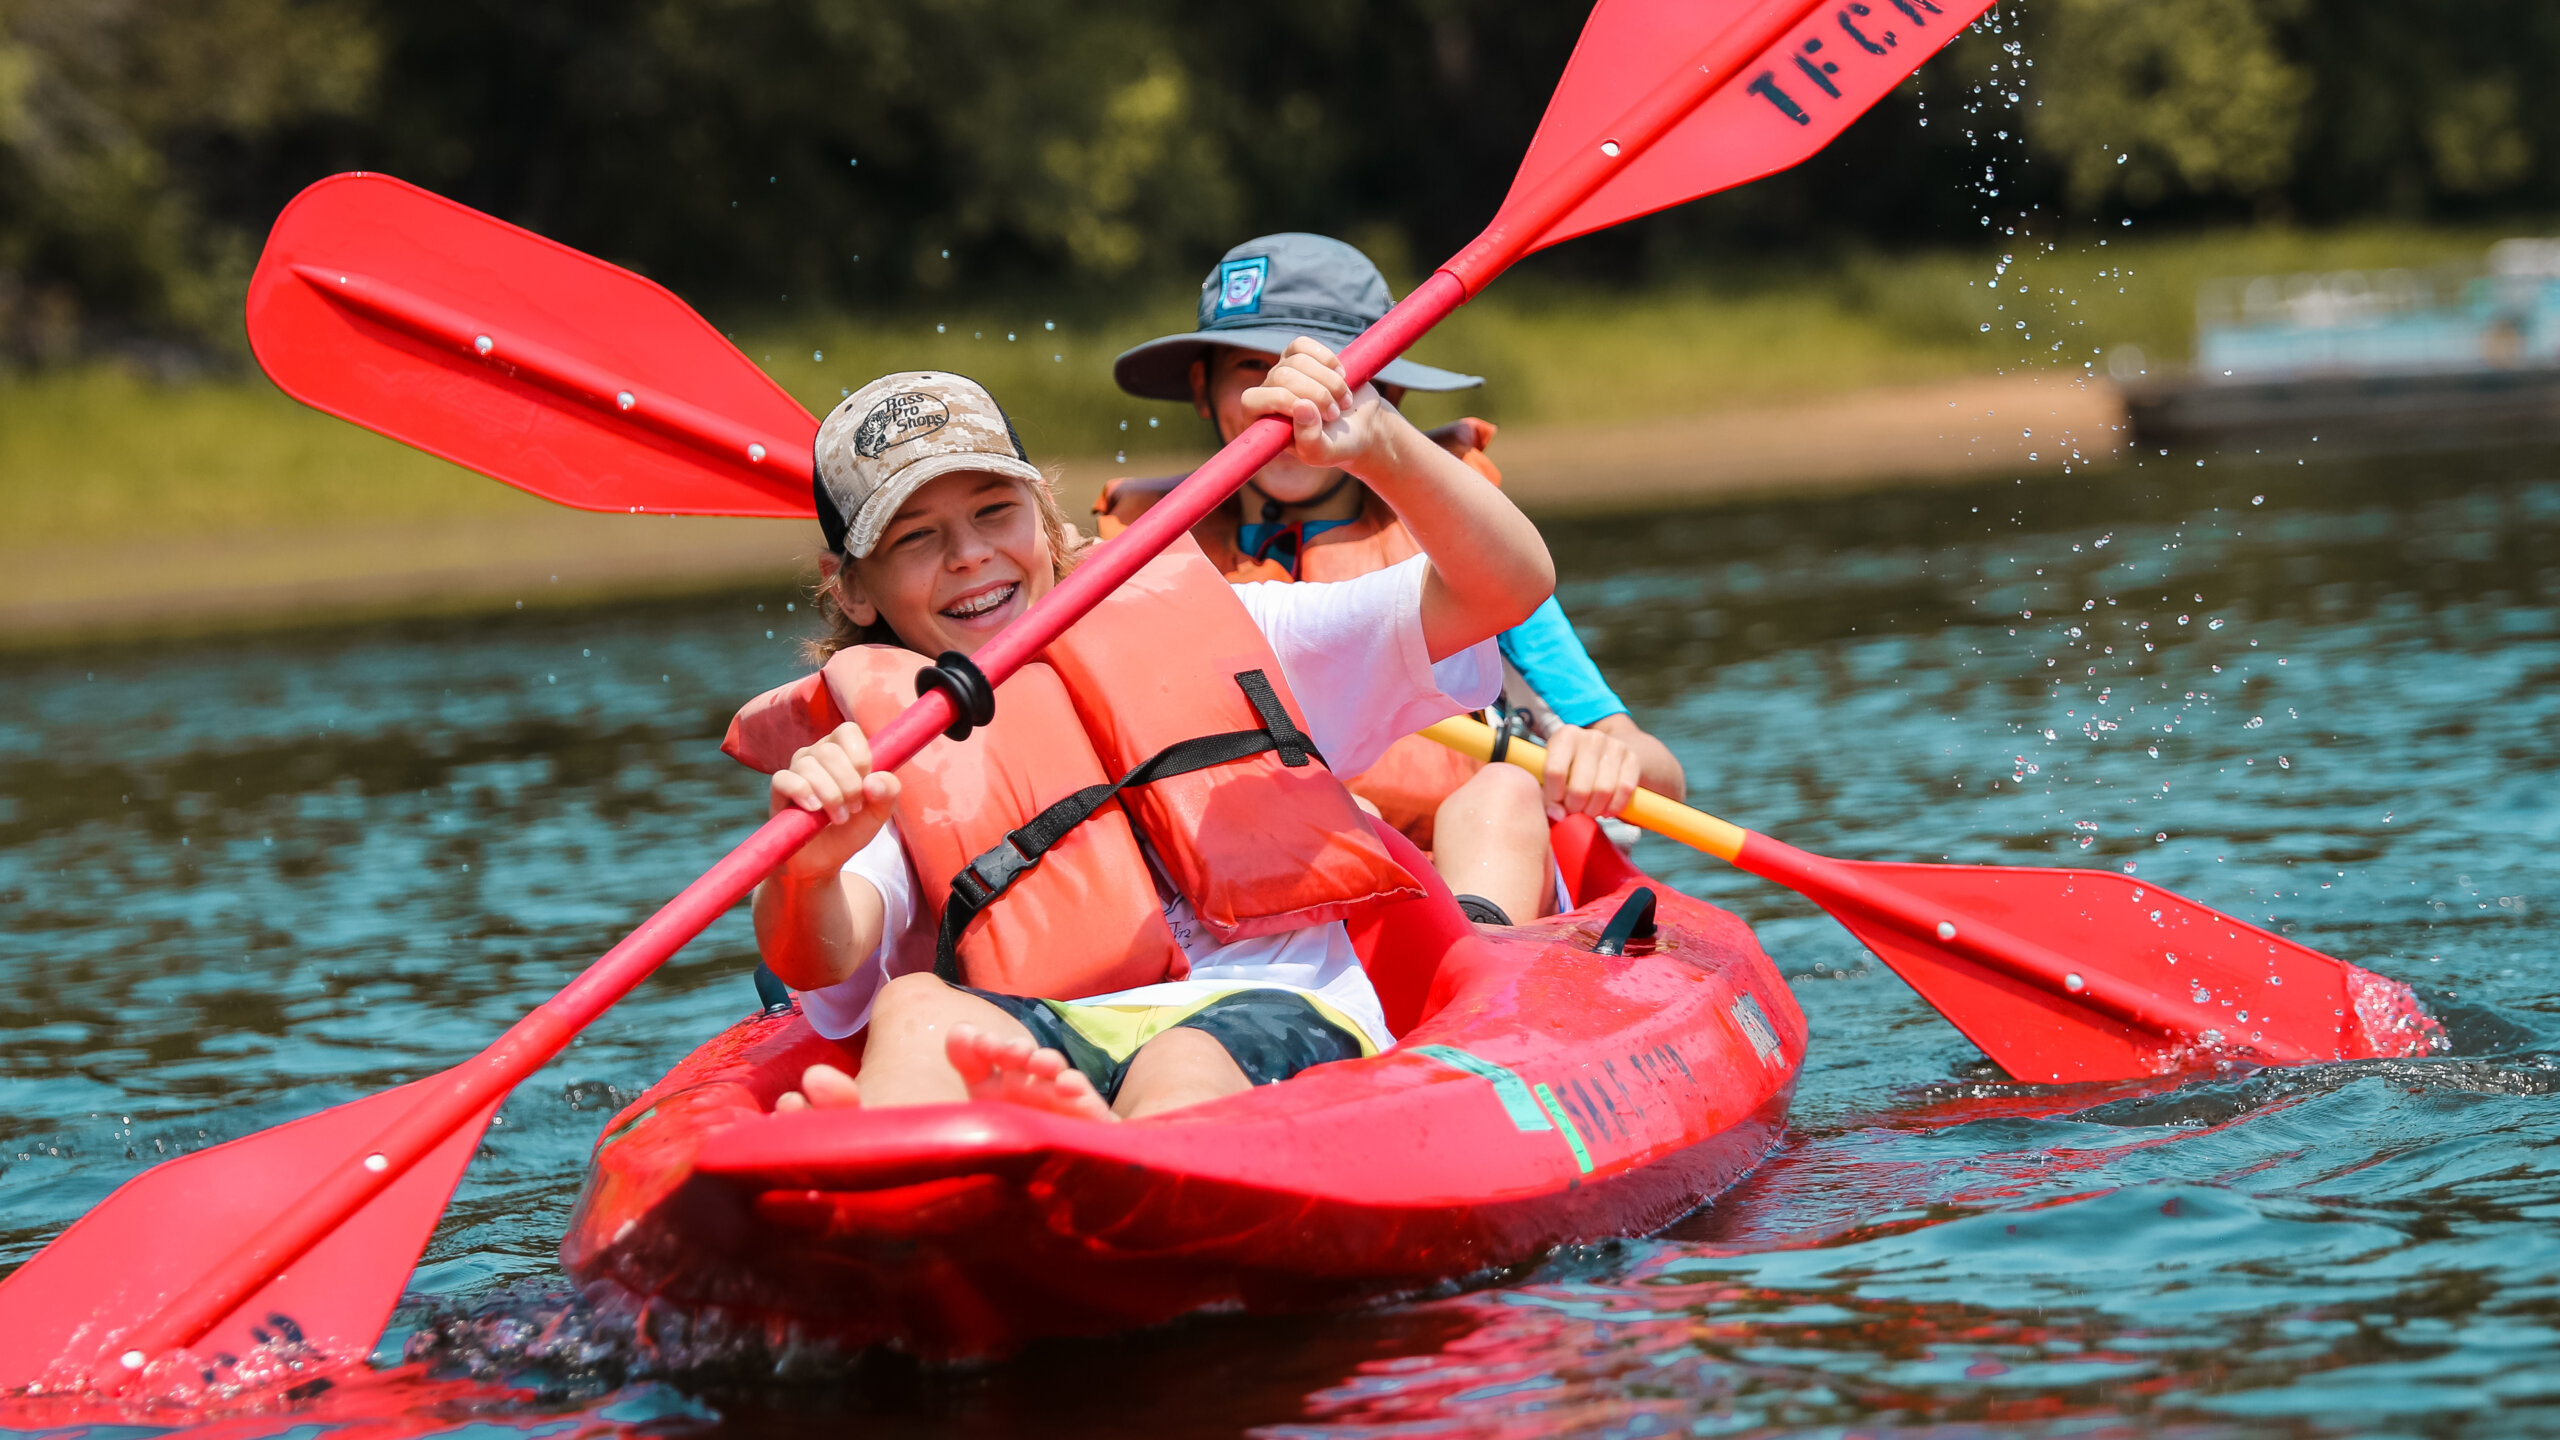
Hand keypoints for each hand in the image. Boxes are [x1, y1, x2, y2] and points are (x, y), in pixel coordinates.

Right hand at [768, 722, 900, 880]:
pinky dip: (801, 792)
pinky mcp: (779, 790)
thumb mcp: (879, 813)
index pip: (848, 731)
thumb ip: (888, 793)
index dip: (860, 756)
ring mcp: (796, 769)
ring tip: (839, 817)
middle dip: (847, 784)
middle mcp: (817, 754)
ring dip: (829, 794)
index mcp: (843, 751)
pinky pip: (784, 779)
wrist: (825, 859)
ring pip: (808, 765)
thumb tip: (874, 780)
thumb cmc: (851, 828)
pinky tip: (813, 808)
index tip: (867, 785)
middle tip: (854, 808)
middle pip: (830, 751)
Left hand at [1239, 337, 1395, 472]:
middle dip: (1316, 394)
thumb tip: (1301, 406)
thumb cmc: (1337, 445)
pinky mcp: (1300, 356)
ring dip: (1329, 381)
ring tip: (1343, 401)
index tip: (1314, 413)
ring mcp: (1283, 372)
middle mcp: (1268, 394)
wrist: (1361, 427)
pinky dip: (1327, 359)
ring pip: (1297, 360)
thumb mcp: (1323, 453)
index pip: (1252, 399)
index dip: (1281, 400)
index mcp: (1262, 422)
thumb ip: (1309, 439)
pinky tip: (1340, 375)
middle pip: (1282, 376)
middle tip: (1335, 414)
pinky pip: (1304, 344)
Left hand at [1537, 723, 1641, 822]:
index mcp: (1566, 736)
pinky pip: (1625, 790)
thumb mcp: (1553, 770)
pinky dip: (1614, 807)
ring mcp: (1615, 746)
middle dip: (1574, 808)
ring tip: (1588, 811)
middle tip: (1573, 812)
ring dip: (1594, 810)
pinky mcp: (1632, 759)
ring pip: (1603, 791)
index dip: (1554, 798)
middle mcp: (1592, 737)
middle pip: (1580, 787)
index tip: (1555, 809)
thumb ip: (1548, 793)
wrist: (1602, 751)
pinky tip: (1605, 810)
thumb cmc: (1570, 766)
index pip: (1555, 772)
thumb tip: (1557, 815)